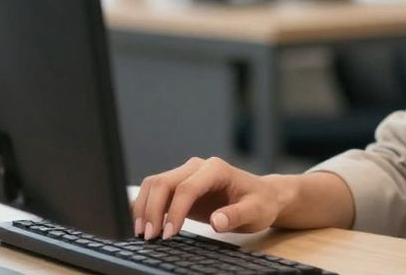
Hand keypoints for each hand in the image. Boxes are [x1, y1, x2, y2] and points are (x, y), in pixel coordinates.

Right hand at [132, 156, 292, 239]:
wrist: (262, 196)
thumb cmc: (260, 202)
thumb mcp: (256, 212)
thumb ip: (236, 215)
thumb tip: (217, 221)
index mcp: (216, 169)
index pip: (186, 188)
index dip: (174, 212)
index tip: (169, 234)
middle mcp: (198, 167)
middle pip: (163, 183)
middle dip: (152, 210)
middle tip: (149, 237)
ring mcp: (187, 175)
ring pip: (154, 184)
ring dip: (144, 208)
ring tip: (142, 233)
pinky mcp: (180, 186)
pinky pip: (156, 192)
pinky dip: (146, 207)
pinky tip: (144, 225)